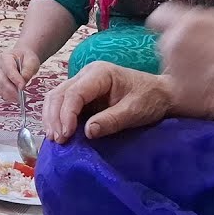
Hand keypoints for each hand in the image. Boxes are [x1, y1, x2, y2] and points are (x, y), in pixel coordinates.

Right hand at [0, 46, 40, 102]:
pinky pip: (0, 92)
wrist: (22, 57)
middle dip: (12, 90)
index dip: (15, 79)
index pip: (9, 70)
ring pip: (0, 88)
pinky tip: (15, 98)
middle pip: (2, 80)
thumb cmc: (26, 58)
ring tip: (20, 99)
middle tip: (21, 97)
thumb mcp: (31, 61)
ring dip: (9, 95)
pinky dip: (8, 96)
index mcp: (6, 58)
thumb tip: (23, 83)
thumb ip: (28, 71)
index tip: (22, 87)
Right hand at [42, 61, 173, 142]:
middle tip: (57, 141)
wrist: (161, 95)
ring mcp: (82, 84)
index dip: (66, 114)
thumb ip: (112, 120)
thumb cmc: (150, 99)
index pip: (74, 92)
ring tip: (55, 140)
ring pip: (56, 98)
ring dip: (52, 118)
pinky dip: (56, 119)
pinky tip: (58, 133)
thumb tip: (88, 131)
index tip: (66, 135)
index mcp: (99, 73)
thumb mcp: (135, 111)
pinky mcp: (82, 96)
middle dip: (54, 118)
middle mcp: (86, 75)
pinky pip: (62, 105)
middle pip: (59, 94)